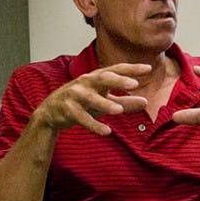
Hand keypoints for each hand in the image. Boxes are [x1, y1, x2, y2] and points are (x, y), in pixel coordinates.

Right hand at [36, 63, 150, 135]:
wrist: (51, 112)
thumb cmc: (82, 103)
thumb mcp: (104, 101)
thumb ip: (125, 102)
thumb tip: (146, 102)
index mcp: (96, 77)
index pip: (116, 70)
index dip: (131, 69)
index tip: (148, 69)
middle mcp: (86, 83)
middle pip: (103, 78)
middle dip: (118, 80)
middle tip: (134, 84)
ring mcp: (75, 95)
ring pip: (91, 98)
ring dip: (105, 103)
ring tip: (119, 110)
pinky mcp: (67, 110)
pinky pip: (82, 117)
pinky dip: (94, 125)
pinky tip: (107, 131)